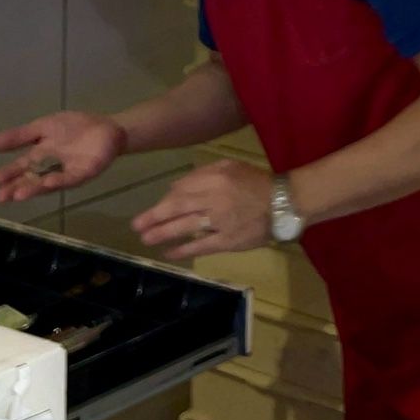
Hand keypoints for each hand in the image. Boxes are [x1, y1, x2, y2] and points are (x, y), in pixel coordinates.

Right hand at [0, 111, 125, 202]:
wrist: (107, 128)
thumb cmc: (75, 127)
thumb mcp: (43, 127)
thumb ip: (21, 136)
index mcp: (41, 157)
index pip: (22, 168)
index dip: (9, 174)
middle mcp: (51, 169)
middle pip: (31, 180)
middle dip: (16, 188)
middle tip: (0, 196)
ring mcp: (67, 172)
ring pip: (47, 183)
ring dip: (33, 189)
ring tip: (18, 194)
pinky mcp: (84, 173)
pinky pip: (69, 178)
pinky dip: (58, 180)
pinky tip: (47, 182)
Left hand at [132, 160, 273, 257]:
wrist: (283, 203)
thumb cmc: (256, 183)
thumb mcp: (230, 167)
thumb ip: (202, 173)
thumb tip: (175, 187)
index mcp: (215, 178)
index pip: (182, 189)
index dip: (166, 200)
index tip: (155, 208)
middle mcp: (214, 198)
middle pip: (178, 208)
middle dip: (154, 217)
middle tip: (136, 225)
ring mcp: (220, 221)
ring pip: (185, 227)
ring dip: (163, 233)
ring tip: (145, 239)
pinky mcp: (227, 240)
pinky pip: (201, 245)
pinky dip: (183, 250)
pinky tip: (168, 253)